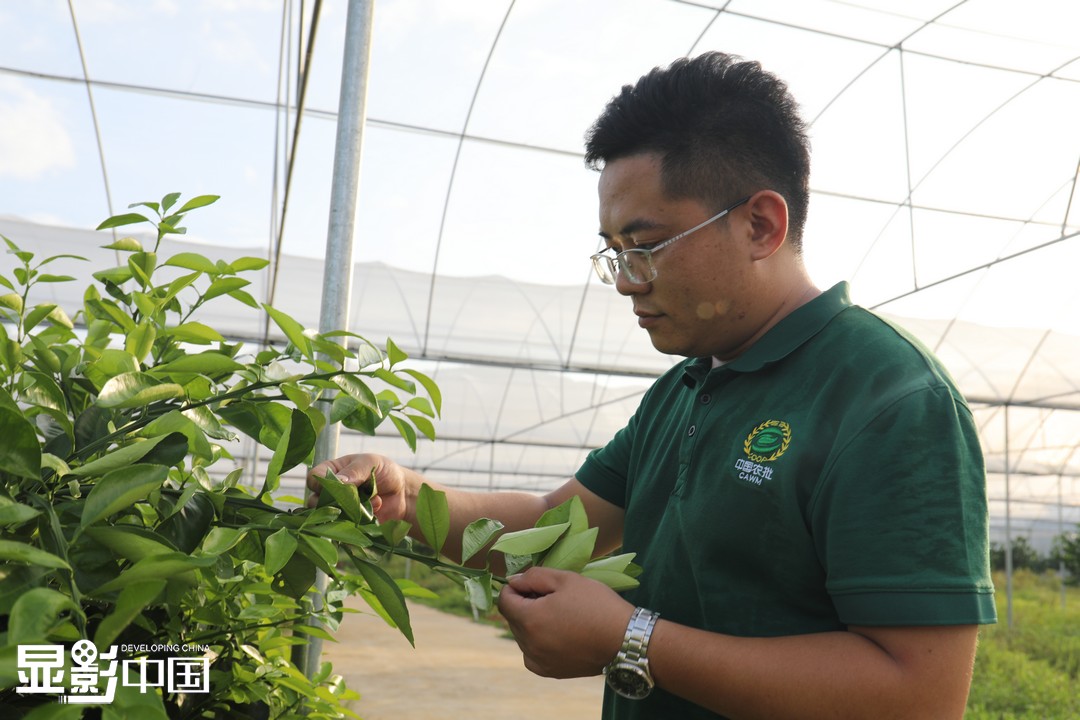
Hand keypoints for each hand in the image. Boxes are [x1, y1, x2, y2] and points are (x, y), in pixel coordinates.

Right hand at [306, 453, 409, 521]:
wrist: (403, 493)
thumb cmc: (385, 471)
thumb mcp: (370, 463)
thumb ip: (354, 471)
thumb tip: (338, 481)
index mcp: (333, 471)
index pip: (314, 478)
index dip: (320, 483)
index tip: (336, 485)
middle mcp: (332, 492)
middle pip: (316, 501)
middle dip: (335, 501)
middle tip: (354, 497)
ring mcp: (340, 509)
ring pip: (330, 516)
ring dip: (350, 510)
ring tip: (372, 500)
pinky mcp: (350, 523)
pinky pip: (345, 527)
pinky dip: (360, 519)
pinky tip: (377, 509)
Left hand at [497, 567, 633, 678]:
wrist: (625, 639)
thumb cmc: (596, 604)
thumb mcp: (566, 579)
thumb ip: (533, 577)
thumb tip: (513, 582)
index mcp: (530, 620)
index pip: (505, 601)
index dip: (516, 588)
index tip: (536, 584)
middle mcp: (529, 645)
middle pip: (513, 619)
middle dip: (525, 604)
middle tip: (553, 597)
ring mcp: (539, 661)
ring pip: (522, 636)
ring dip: (532, 623)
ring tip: (560, 615)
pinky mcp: (550, 671)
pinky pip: (532, 653)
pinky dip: (538, 642)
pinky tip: (559, 634)